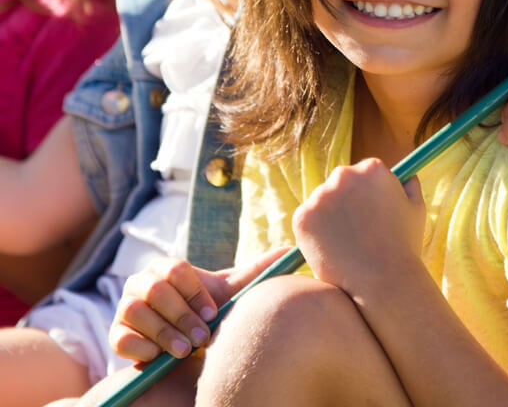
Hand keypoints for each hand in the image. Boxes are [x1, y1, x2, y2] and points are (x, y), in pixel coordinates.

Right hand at [109, 249, 285, 362]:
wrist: (187, 345)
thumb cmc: (210, 313)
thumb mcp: (232, 293)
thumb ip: (257, 272)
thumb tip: (290, 249)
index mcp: (168, 268)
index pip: (176, 269)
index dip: (195, 292)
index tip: (215, 313)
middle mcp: (142, 283)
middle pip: (155, 290)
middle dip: (181, 315)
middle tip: (203, 338)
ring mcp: (125, 309)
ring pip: (135, 312)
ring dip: (164, 332)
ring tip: (186, 350)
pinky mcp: (117, 335)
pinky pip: (120, 338)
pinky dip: (141, 347)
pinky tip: (160, 357)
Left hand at [292, 159, 425, 290]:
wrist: (382, 280)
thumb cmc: (404, 246)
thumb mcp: (416, 209)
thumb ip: (410, 186)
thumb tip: (407, 175)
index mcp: (373, 169)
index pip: (364, 172)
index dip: (368, 194)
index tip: (370, 213)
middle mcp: (344, 175)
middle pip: (340, 182)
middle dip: (345, 201)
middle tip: (356, 230)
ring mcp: (320, 196)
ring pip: (321, 202)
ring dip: (329, 217)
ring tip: (347, 244)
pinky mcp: (302, 217)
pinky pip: (307, 221)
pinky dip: (315, 234)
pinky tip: (333, 249)